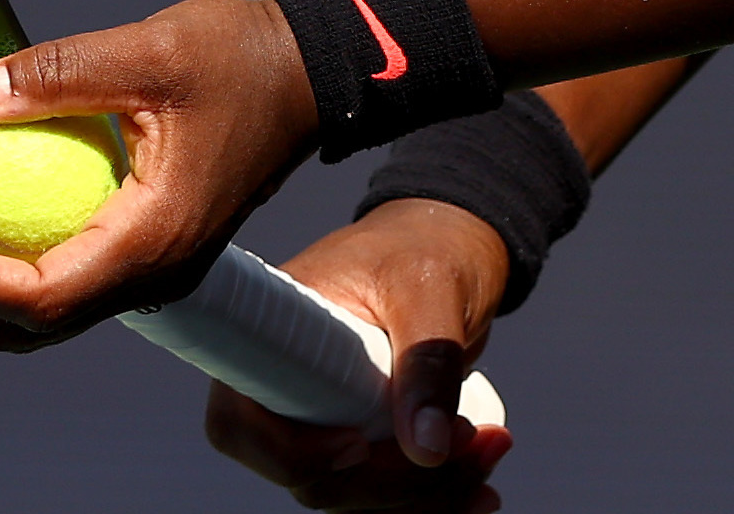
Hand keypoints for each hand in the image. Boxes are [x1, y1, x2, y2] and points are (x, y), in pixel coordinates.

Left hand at [0, 0, 318, 352]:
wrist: (310, 70)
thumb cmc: (240, 57)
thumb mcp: (148, 50)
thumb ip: (59, 72)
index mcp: (155, 237)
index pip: (45, 293)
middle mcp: (155, 269)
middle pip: (38, 328)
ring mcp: (155, 264)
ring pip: (53, 315)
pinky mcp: (151, 245)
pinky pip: (73, 282)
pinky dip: (17, 280)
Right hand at [199, 201, 516, 509]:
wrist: (453, 246)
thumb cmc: (425, 246)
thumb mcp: (430, 286)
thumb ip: (428, 359)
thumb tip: (427, 448)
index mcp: (272, 337)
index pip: (240, 423)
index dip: (291, 453)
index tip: (361, 443)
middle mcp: (285, 389)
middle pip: (311, 476)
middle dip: (394, 479)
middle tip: (473, 441)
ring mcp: (323, 422)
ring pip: (353, 496)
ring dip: (427, 495)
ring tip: (493, 448)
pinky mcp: (363, 442)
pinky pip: (383, 494)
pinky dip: (432, 500)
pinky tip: (482, 489)